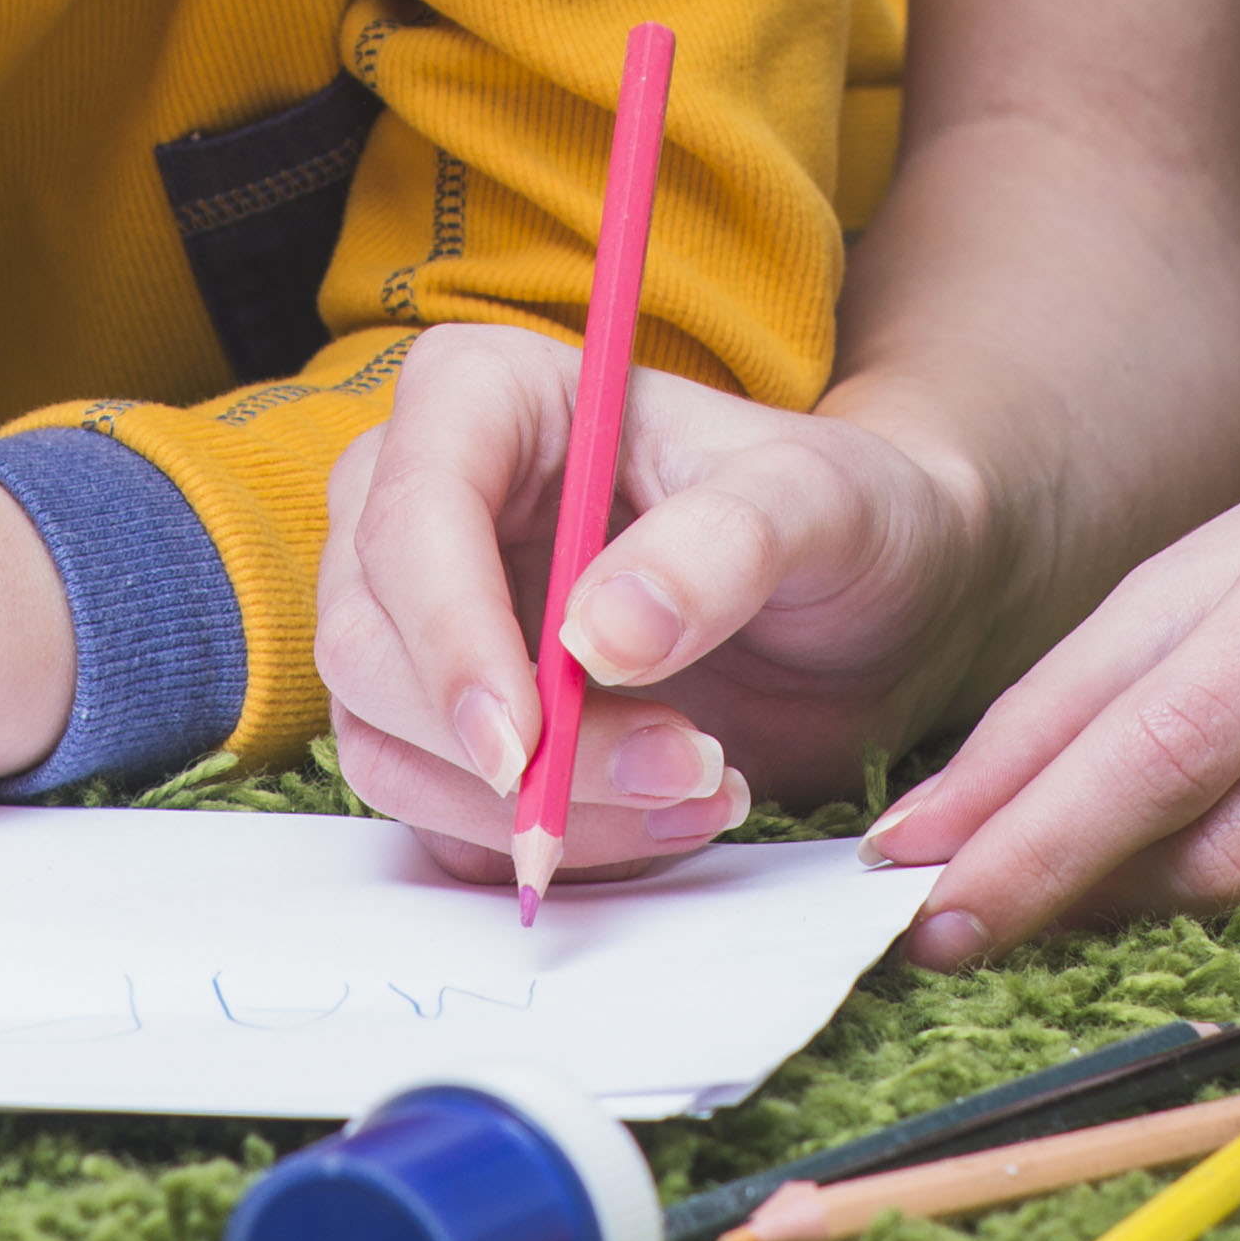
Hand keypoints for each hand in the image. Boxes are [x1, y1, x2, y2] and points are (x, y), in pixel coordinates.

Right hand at [311, 325, 991, 886]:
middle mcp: (421, 502)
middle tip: (680, 768)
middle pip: (369, 643)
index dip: (448, 636)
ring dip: (533, 808)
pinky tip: (665, 816)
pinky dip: (542, 841)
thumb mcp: (822, 501)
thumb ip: (725, 545)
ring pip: (385, 742)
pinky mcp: (447, 722)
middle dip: (514, 743)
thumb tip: (603, 636)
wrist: (871, 603)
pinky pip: (435, 811)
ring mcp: (422, 619)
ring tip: (701, 789)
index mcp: (487, 398)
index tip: (526, 744)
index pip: (408, 514)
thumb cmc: (840, 513)